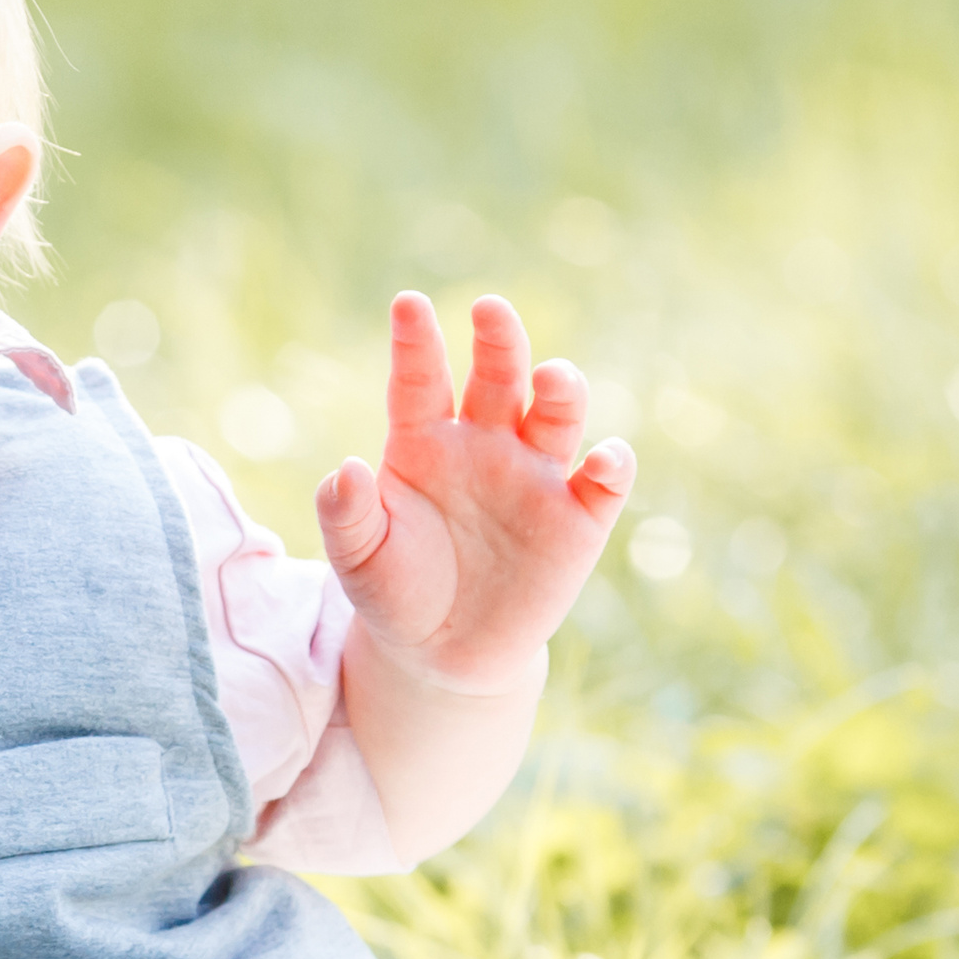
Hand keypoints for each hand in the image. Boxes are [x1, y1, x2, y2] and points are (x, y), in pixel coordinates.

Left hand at [318, 292, 634, 693]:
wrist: (442, 654)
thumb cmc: (394, 590)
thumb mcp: (357, 559)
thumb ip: (347, 514)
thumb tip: (348, 469)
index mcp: (423, 441)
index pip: (420, 379)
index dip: (416, 342)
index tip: (408, 304)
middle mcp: (484, 443)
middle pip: (497, 377)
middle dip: (498, 341)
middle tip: (489, 310)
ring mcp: (535, 476)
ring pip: (555, 415)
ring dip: (558, 391)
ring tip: (550, 379)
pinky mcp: (578, 519)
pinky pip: (603, 483)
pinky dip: (611, 466)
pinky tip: (603, 460)